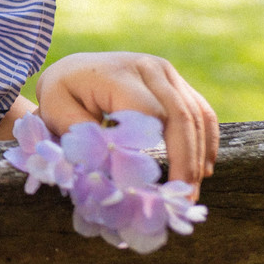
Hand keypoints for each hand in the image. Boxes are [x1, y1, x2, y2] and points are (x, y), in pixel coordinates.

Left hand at [34, 52, 218, 194]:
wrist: (73, 71)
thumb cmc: (62, 95)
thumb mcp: (57, 112)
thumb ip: (85, 134)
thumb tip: (115, 161)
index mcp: (116, 73)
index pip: (147, 112)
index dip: (154, 149)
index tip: (151, 184)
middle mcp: (146, 66)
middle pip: (179, 114)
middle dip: (185, 159)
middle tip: (182, 197)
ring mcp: (165, 72)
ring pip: (196, 115)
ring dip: (198, 156)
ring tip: (190, 191)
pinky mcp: (175, 82)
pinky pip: (201, 111)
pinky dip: (206, 140)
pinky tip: (203, 169)